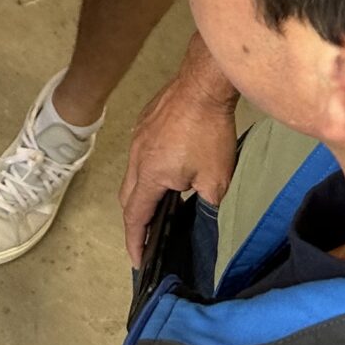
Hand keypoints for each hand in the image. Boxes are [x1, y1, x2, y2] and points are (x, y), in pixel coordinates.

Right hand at [120, 34, 239, 266]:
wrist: (204, 83)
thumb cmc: (210, 132)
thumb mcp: (216, 180)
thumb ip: (206, 205)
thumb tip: (202, 215)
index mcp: (149, 175)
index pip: (135, 216)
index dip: (135, 241)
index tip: (137, 260)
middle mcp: (136, 156)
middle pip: (128, 197)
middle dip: (135, 221)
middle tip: (145, 238)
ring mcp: (138, 136)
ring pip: (132, 173)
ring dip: (141, 193)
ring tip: (158, 206)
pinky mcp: (145, 121)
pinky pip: (140, 153)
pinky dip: (147, 169)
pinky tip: (167, 169)